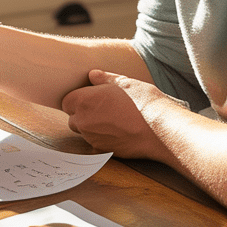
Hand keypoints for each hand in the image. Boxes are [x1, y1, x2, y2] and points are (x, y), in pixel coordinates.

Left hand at [62, 69, 179, 160]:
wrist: (160, 129)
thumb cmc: (143, 103)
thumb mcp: (124, 83)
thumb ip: (104, 79)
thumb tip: (93, 74)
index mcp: (83, 101)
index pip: (67, 102)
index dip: (77, 101)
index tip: (89, 100)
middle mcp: (83, 121)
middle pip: (73, 118)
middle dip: (83, 115)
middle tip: (103, 110)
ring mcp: (92, 138)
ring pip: (84, 133)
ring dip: (92, 128)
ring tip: (114, 121)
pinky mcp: (103, 151)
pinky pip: (96, 145)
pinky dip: (103, 141)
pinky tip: (118, 134)